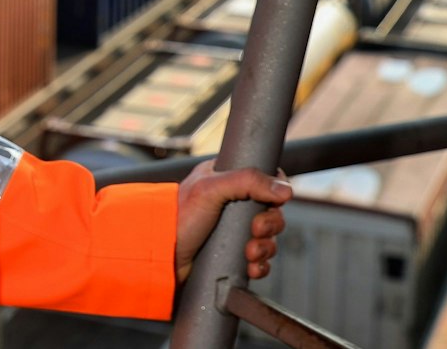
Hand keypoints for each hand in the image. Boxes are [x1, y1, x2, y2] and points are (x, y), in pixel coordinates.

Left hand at [174, 161, 290, 282]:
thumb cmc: (177, 219)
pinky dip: (260, 265)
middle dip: (269, 225)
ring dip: (265, 248)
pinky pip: (259, 260)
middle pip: (270, 211)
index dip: (274, 192)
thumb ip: (247, 181)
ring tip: (249, 253)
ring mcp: (231, 230)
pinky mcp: (231, 254)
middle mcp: (229, 202)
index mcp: (224, 178)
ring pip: (267, 237)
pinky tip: (250, 267)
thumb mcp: (210, 190)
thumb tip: (285, 189)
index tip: (270, 203)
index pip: (264, 178)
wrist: (160, 259)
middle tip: (254, 231)